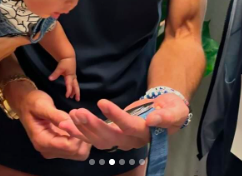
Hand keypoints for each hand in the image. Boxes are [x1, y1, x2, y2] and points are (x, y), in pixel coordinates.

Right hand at [0, 9, 31, 86]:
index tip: (37, 20)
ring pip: (11, 37)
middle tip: (22, 12)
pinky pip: (4, 39)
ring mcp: (2, 50)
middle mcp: (9, 48)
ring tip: (11, 15)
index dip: (34, 30)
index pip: (27, 38)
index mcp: (10, 44)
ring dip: (11, 28)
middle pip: (20, 35)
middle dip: (21, 25)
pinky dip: (4, 32)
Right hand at [7, 83, 90, 159]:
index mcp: (42, 141)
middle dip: (84, 137)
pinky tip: (81, 127)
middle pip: (75, 153)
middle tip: (84, 120)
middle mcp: (48, 150)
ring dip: (86, 140)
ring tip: (83, 123)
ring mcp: (54, 150)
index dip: (78, 134)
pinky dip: (83, 140)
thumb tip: (70, 124)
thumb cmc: (33, 102)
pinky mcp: (60, 147)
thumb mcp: (42, 105)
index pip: (68, 146)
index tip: (81, 119)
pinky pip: (77, 149)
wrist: (26, 103)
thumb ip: (56, 116)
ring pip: (79, 153)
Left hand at [49, 57, 79, 100]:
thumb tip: (50, 79)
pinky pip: (75, 83)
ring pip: (76, 85)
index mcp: (70, 76)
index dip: (69, 91)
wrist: (68, 56)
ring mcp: (74, 76)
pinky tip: (73, 89)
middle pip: (76, 86)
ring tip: (74, 97)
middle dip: (76, 93)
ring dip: (76, 91)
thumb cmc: (64, 62)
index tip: (67, 96)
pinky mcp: (73, 75)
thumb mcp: (59, 68)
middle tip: (77, 100)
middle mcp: (73, 77)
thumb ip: (55, 74)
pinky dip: (75, 87)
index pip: (69, 85)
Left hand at [58, 93, 189, 151]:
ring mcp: (119, 139)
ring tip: (69, 116)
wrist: (166, 110)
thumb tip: (153, 119)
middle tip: (78, 112)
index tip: (102, 101)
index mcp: (146, 134)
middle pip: (109, 137)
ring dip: (82, 129)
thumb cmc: (172, 109)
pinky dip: (78, 131)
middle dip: (92, 125)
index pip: (129, 127)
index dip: (115, 116)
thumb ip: (166, 116)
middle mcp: (130, 141)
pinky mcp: (111, 134)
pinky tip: (66, 123)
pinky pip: (92, 137)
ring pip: (98, 140)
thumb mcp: (176, 111)